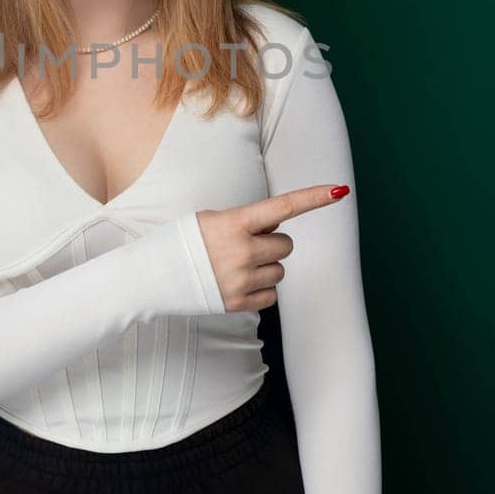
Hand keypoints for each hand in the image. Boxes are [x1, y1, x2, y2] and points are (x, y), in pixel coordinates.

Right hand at [195, 184, 350, 311]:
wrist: (153, 276)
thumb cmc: (183, 241)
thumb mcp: (212, 219)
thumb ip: (248, 222)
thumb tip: (277, 227)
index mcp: (235, 223)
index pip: (284, 206)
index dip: (314, 198)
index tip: (341, 190)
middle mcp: (242, 251)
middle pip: (286, 245)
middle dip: (271, 244)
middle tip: (244, 246)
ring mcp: (241, 279)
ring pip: (281, 271)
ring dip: (265, 267)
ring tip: (235, 266)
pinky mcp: (238, 303)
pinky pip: (271, 294)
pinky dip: (260, 289)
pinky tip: (237, 283)